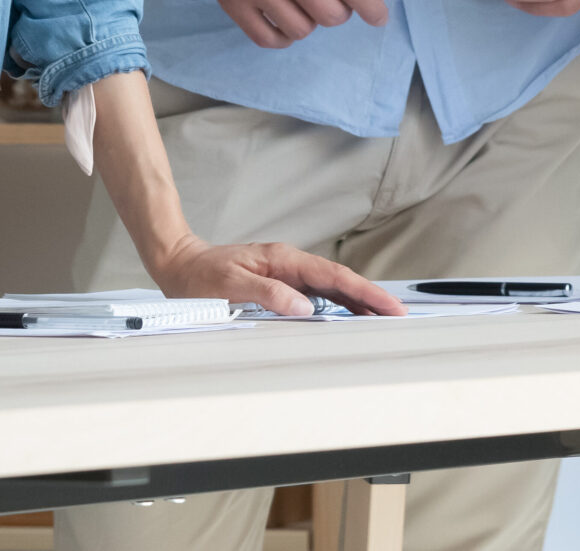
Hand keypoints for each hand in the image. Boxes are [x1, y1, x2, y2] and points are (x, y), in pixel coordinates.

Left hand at [150, 238, 404, 318]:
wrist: (180, 263)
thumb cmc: (200, 275)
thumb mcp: (230, 285)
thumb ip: (268, 293)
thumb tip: (303, 306)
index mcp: (283, 260)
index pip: (334, 277)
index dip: (364, 293)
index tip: (388, 306)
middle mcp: (290, 264)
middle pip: (340, 282)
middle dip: (371, 297)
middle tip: (398, 316)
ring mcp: (287, 273)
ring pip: (331, 288)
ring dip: (357, 303)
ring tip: (381, 319)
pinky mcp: (281, 283)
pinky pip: (317, 294)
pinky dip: (337, 304)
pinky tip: (347, 315)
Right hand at [177, 0, 386, 49]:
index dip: (371, 8)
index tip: (379, 17)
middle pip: (329, 15)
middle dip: (339, 11)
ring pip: (301, 30)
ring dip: (309, 21)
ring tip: (301, 3)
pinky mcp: (232, 2)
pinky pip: (267, 39)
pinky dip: (283, 35)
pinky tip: (284, 19)